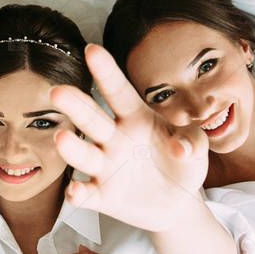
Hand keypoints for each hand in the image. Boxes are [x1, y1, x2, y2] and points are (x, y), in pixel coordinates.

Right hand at [50, 44, 209, 231]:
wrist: (179, 203)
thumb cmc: (183, 164)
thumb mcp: (196, 146)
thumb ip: (194, 140)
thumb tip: (180, 148)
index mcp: (136, 118)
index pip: (118, 92)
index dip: (106, 72)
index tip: (92, 49)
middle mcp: (114, 139)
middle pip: (92, 119)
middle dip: (76, 105)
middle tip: (58, 91)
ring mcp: (106, 167)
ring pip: (84, 155)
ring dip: (73, 148)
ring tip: (62, 138)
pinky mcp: (103, 195)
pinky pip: (86, 193)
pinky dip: (77, 193)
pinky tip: (74, 192)